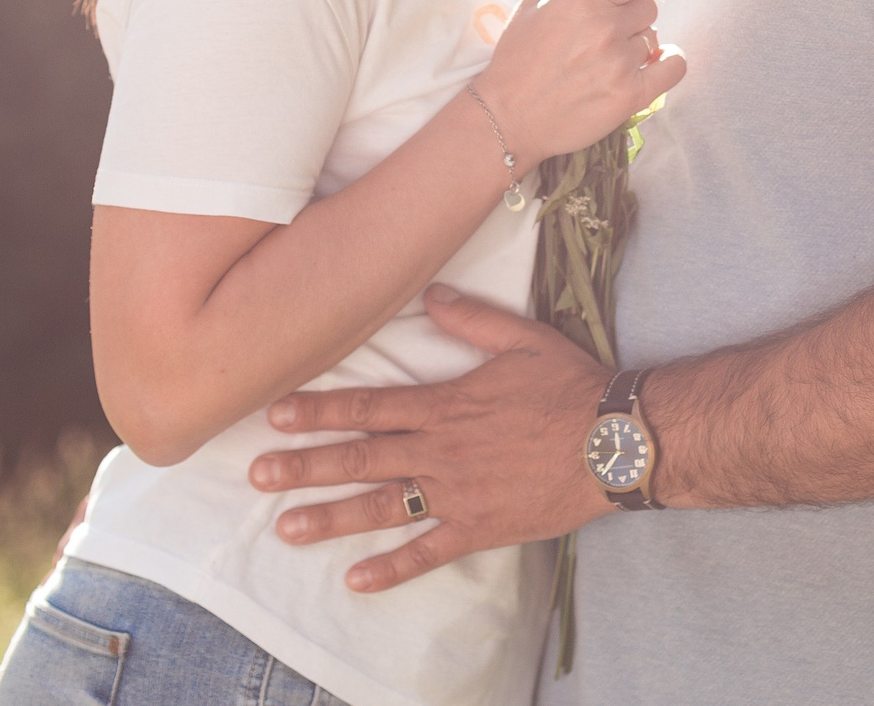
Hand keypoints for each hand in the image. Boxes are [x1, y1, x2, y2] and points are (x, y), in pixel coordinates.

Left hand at [250, 284, 614, 591]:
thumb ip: (471, 318)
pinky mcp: (479, 528)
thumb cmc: (571, 386)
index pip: (369, 407)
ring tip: (286, 528)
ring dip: (331, 518)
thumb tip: (431, 292)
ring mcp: (457, 494)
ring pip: (382, 507)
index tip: (276, 413)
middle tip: (257, 475)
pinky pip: (428, 552)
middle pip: (361, 458)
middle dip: (305, 466)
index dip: (320, 410)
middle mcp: (440, 451)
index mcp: (446, 404)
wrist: (615, 442)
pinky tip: (356, 581)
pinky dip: (392, 569)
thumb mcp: (522, 338)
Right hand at [477, 0, 684, 164]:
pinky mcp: (631, 95)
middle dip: (629, 14)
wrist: (508, 118)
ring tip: (609, 58)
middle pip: (648, 6)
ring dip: (636, 44)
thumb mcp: (530, 5)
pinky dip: (669, 62)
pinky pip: (674, 67)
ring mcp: (620, 62)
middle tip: (605, 31)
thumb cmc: (515, 61)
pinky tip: (656, 63)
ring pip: (654, 37)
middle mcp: (606, 25)